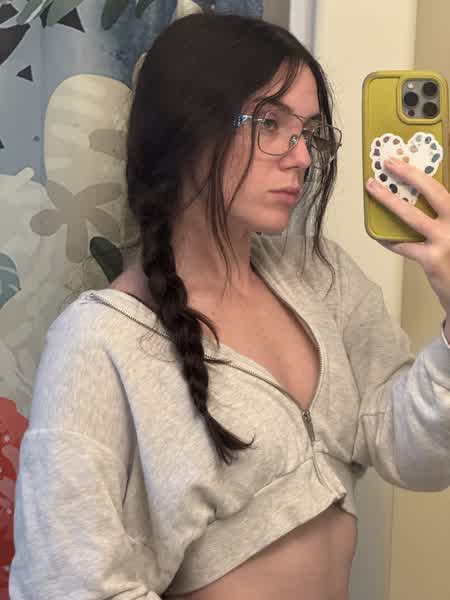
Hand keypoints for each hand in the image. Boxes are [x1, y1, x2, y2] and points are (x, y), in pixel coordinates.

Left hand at [365, 156, 449, 315]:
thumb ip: (440, 215)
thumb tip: (411, 195)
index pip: (442, 186)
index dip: (422, 171)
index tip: (404, 158)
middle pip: (434, 191)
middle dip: (409, 174)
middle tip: (389, 162)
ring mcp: (446, 241)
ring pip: (412, 216)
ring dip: (389, 200)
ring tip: (373, 189)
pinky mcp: (432, 259)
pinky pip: (403, 245)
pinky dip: (389, 239)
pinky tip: (379, 234)